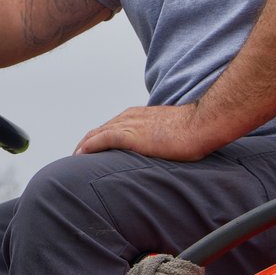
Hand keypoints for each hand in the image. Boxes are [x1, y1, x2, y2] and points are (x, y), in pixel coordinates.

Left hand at [75, 104, 220, 160]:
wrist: (201, 124)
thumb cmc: (193, 130)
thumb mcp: (171, 132)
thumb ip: (160, 138)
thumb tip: (161, 149)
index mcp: (139, 116)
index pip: (112, 126)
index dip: (99, 138)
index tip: (92, 150)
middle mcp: (131, 117)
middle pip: (100, 129)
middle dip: (87, 142)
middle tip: (78, 156)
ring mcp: (130, 125)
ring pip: (97, 133)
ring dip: (84, 146)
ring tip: (75, 158)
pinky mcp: (131, 135)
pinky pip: (103, 139)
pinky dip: (90, 146)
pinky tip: (81, 154)